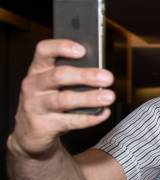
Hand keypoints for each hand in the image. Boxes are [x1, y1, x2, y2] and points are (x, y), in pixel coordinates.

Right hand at [9, 39, 114, 156]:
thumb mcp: (54, 84)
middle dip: (85, 76)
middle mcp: (34, 85)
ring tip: (109, 96)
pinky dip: (90, 118)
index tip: (82, 50)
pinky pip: (70, 121)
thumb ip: (72, 75)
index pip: (44, 50)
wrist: (30, 132)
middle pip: (59, 76)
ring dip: (89, 98)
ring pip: (64, 100)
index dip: (62, 47)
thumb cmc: (48, 101)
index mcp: (38, 69)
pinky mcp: (43, 125)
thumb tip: (100, 72)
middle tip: (107, 77)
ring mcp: (36, 106)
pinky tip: (103, 113)